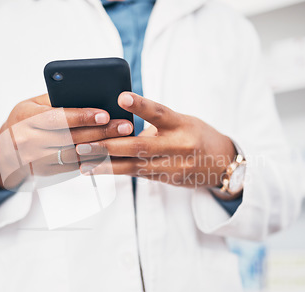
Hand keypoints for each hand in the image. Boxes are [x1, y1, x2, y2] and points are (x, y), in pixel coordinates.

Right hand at [0, 94, 133, 188]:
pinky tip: (112, 152)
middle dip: (101, 132)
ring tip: (124, 139)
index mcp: (26, 118)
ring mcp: (37, 160)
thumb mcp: (32, 105)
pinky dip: (95, 159)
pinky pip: (75, 166)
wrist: (3, 152)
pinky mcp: (47, 172)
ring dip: (103, 147)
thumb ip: (55, 99)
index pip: (58, 117)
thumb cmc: (24, 120)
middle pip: (71, 137)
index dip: (82, 116)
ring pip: (76, 154)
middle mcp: (29, 141)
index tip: (104, 113)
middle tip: (125, 126)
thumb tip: (88, 92)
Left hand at [76, 93, 235, 188]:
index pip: (160, 112)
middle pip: (140, 146)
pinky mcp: (168, 180)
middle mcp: (179, 146)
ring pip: (135, 166)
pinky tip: (98, 169)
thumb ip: (155, 123)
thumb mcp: (181, 122)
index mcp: (182, 124)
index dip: (140, 105)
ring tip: (83, 163)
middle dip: (108, 146)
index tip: (121, 97)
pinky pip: (139, 175)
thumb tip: (118, 123)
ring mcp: (174, 166)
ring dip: (106, 165)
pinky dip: (117, 171)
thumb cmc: (194, 134)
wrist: (222, 163)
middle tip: (82, 144)